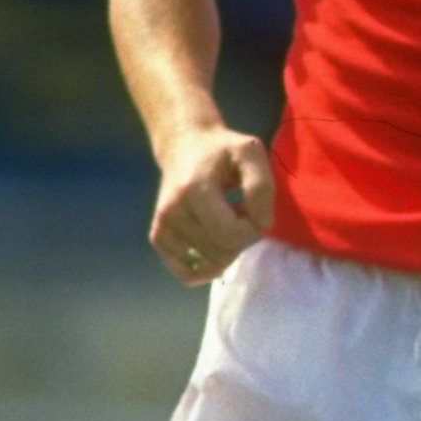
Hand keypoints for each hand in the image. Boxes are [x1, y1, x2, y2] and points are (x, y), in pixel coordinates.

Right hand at [149, 123, 273, 285]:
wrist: (184, 146)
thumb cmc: (221, 150)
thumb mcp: (250, 153)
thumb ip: (261, 186)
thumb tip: (262, 224)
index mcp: (193, 191)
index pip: (230, 235)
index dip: (252, 228)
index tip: (252, 208)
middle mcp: (172, 212)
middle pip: (221, 253)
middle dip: (241, 239)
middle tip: (239, 212)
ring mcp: (162, 227)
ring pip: (209, 265)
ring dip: (227, 249)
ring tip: (224, 220)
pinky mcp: (158, 238)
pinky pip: (187, 274)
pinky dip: (206, 267)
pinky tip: (212, 244)